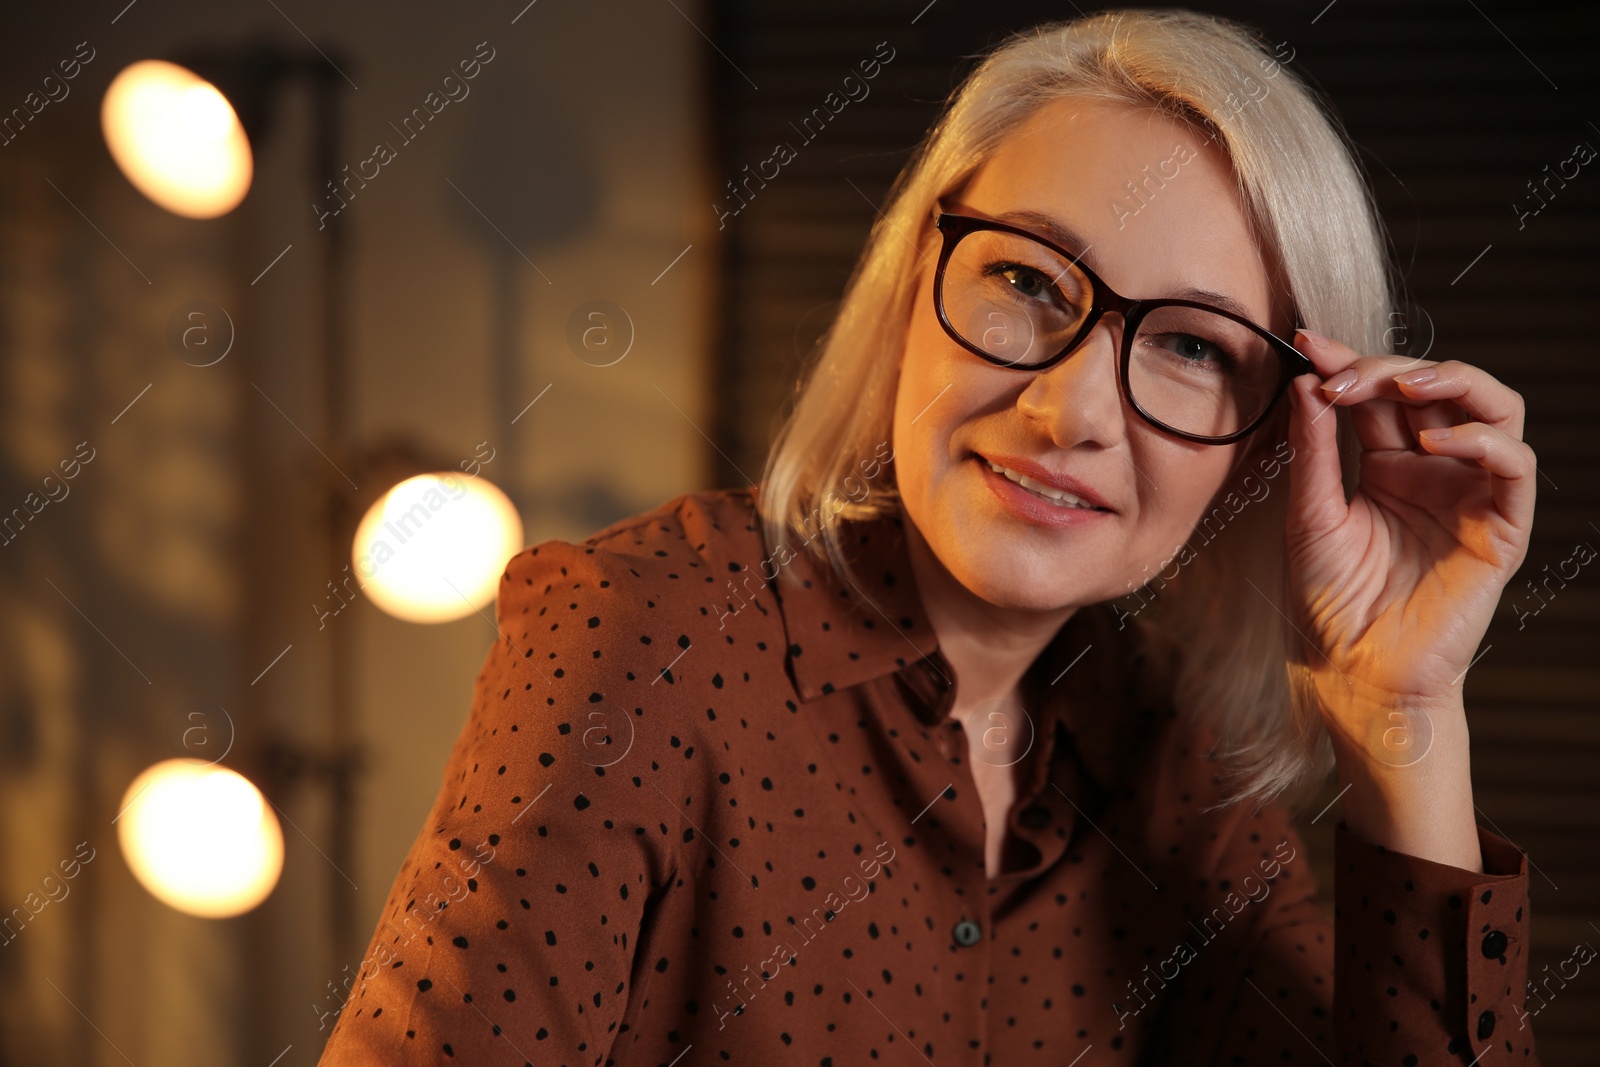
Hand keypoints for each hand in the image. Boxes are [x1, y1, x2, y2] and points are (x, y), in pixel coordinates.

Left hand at [1281, 330, 1536, 760]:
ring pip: (1492, 408)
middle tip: (1344, 372)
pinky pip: (1514, 467)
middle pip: (1434, 388)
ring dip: (1452, 383)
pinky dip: (1482, 442)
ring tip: (1403, 387)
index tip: (1305, 343)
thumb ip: (1314, 449)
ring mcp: (1470, 492)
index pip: (1378, 395)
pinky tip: (1435, 443)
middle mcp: (1432, 469)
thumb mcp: (1309, 514)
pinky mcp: (1502, 525)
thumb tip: (1305, 381)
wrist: (1354, 669)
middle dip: (1390, 368)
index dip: (1349, 362)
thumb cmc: (1329, 600)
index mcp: (1385, 463)